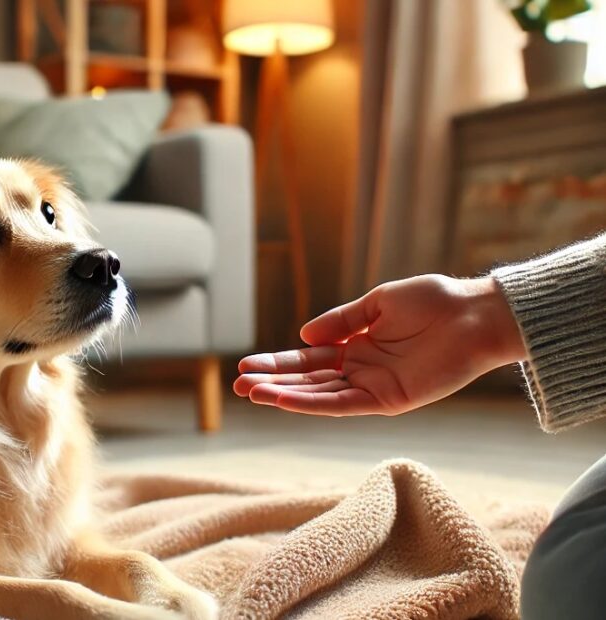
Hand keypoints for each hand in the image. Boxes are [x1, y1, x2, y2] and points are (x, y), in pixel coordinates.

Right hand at [234, 275, 526, 415]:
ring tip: (251, 392)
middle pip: (307, 381)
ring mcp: (373, 387)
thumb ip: (341, 321)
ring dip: (284, 396)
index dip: (277, 363)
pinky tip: (284, 400)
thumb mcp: (377, 303)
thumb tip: (303, 336)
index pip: (308, 361)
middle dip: (272, 382)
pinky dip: (312, 404)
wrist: (474, 315)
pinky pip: (342, 405)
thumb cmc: (433, 302)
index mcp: (357, 347)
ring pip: (319, 396)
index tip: (247, 365)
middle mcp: (361, 371)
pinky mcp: (388, 400)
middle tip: (238, 383)